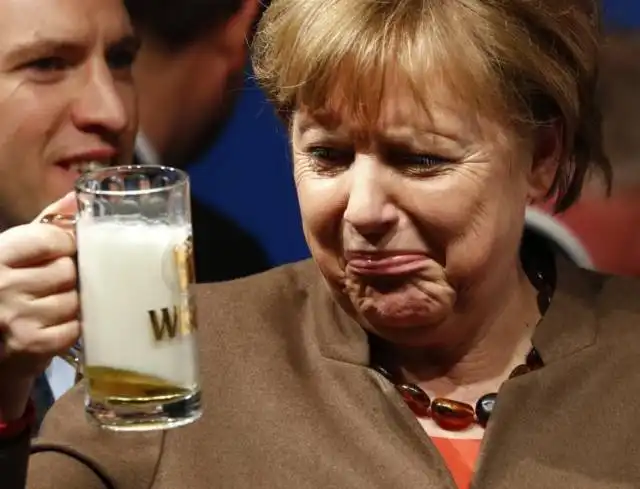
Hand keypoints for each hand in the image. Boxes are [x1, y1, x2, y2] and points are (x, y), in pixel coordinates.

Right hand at [0, 193, 78, 420]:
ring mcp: (16, 318)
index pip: (49, 239)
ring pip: (75, 299)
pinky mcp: (32, 346)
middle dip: (71, 276)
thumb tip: (77, 196)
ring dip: (74, 303)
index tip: (68, 250)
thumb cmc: (7, 291)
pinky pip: (75, 327)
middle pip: (67, 270)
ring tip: (56, 306)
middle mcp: (2, 285)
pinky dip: (73, 327)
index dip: (68, 243)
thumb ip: (47, 224)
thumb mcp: (16, 252)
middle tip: (59, 284)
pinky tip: (57, 326)